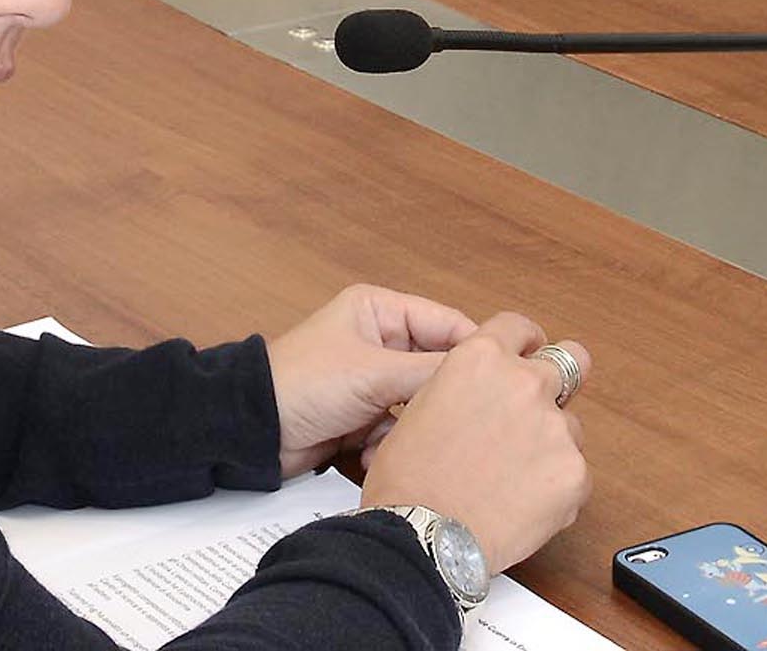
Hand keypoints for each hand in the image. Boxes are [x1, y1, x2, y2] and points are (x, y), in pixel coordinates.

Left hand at [266, 283, 482, 478]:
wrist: (254, 431)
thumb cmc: (302, 384)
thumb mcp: (374, 373)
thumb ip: (432, 373)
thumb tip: (485, 374)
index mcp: (380, 310)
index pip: (448, 324)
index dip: (478, 351)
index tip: (512, 376)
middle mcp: (380, 341)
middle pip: (437, 368)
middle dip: (442, 398)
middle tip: (466, 421)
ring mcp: (373, 380)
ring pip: (420, 404)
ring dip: (414, 426)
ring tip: (407, 440)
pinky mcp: (365, 416)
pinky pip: (399, 429)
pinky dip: (391, 444)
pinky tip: (374, 455)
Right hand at [358, 312, 590, 574]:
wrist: (425, 534)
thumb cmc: (409, 477)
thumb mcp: (422, 405)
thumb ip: (464, 387)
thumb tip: (482, 396)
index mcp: (481, 359)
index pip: (520, 328)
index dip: (527, 343)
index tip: (531, 354)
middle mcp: (524, 383)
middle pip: (571, 362)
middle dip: (560, 383)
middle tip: (540, 411)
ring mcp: (555, 427)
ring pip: (571, 428)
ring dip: (551, 446)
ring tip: (515, 480)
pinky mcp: (575, 473)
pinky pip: (575, 474)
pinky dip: (556, 489)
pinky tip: (522, 506)